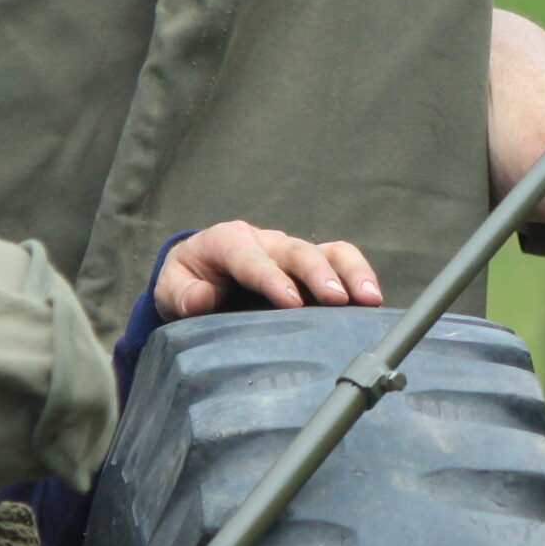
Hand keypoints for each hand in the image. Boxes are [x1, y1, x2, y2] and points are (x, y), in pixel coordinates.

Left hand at [156, 221, 383, 320]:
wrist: (200, 276)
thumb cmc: (187, 282)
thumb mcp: (172, 289)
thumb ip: (183, 294)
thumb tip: (201, 299)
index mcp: (228, 242)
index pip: (252, 258)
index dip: (272, 278)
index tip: (291, 301)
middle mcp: (265, 242)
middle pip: (296, 251)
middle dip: (318, 274)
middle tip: (338, 299)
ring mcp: (291, 254)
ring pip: (328, 252)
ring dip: (351, 273)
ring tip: (369, 299)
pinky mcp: (310, 269)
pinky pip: (341, 262)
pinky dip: (359, 277)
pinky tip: (372, 303)